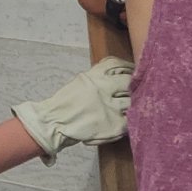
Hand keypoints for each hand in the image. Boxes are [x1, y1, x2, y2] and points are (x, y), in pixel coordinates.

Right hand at [11, 57, 134, 158]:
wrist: (54, 124)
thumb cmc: (66, 104)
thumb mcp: (81, 81)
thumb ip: (98, 76)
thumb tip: (117, 73)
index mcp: (93, 76)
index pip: (117, 64)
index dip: (128, 66)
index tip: (133, 69)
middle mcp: (103, 89)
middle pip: (129, 81)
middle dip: (134, 84)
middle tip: (137, 88)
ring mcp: (110, 108)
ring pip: (133, 101)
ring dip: (134, 102)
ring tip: (134, 104)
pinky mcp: (114, 126)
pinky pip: (131, 120)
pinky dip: (132, 118)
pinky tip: (130, 117)